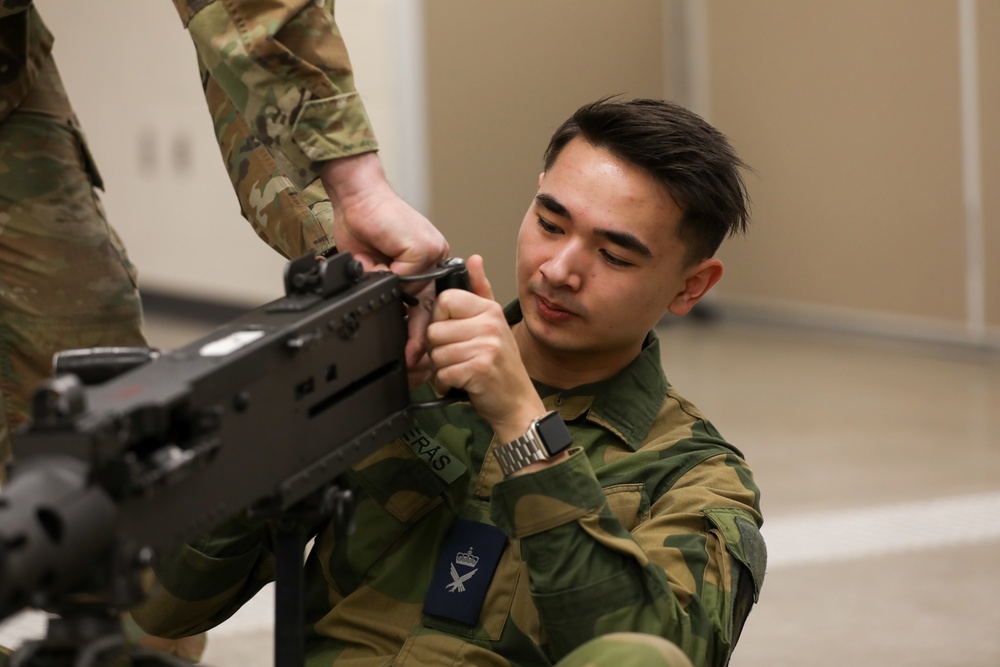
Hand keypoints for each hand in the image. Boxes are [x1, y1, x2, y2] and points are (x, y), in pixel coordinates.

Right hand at [321, 152, 448, 367]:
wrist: (356, 195)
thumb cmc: (361, 226)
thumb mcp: (372, 266)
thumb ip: (386, 287)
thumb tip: (391, 312)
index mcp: (424, 264)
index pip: (426, 303)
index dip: (418, 329)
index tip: (413, 354)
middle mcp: (434, 258)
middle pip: (429, 304)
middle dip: (419, 333)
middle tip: (413, 358)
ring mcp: (433, 252)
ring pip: (417, 292)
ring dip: (394, 294)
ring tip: (381, 283)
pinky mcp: (423, 247)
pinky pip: (406, 276)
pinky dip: (386, 274)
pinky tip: (377, 258)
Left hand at [426, 256, 544, 441]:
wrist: (518, 403)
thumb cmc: (501, 366)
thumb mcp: (494, 324)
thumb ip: (480, 291)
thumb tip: (474, 259)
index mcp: (489, 310)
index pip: (444, 300)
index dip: (440, 320)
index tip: (452, 334)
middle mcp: (489, 324)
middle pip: (434, 329)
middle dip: (438, 349)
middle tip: (458, 358)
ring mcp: (486, 346)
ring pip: (435, 353)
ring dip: (442, 369)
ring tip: (461, 371)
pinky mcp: (478, 369)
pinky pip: (442, 373)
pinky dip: (445, 384)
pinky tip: (461, 383)